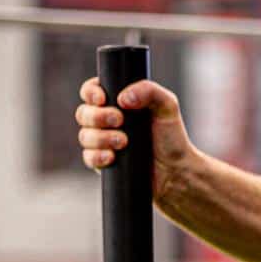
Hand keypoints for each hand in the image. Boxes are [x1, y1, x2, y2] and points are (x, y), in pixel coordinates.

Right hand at [75, 77, 196, 197]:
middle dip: (98, 116)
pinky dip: (97, 156)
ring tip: (123, 142)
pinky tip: (111, 157)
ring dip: (100, 137)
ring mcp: (102, 142)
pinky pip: (88, 158)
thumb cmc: (171, 136)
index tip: (102, 98)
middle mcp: (106, 121)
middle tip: (120, 121)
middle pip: (83, 113)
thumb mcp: (167, 106)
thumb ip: (149, 90)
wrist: (176, 171)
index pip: (91, 91)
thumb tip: (122, 98)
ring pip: (85, 136)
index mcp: (117, 102)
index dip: (90, 92)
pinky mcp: (103, 163)